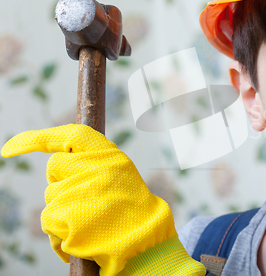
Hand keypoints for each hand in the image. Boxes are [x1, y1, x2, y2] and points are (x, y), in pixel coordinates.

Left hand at [1, 124, 204, 275]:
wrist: (144, 240)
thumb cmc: (131, 208)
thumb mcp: (118, 172)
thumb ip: (92, 161)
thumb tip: (58, 157)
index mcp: (109, 154)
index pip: (69, 135)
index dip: (37, 138)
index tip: (9, 148)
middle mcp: (94, 166)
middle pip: (55, 166)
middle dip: (62, 182)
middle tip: (86, 199)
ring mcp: (80, 189)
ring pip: (51, 196)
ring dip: (63, 209)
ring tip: (90, 220)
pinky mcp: (67, 214)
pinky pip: (49, 220)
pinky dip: (60, 231)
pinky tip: (81, 236)